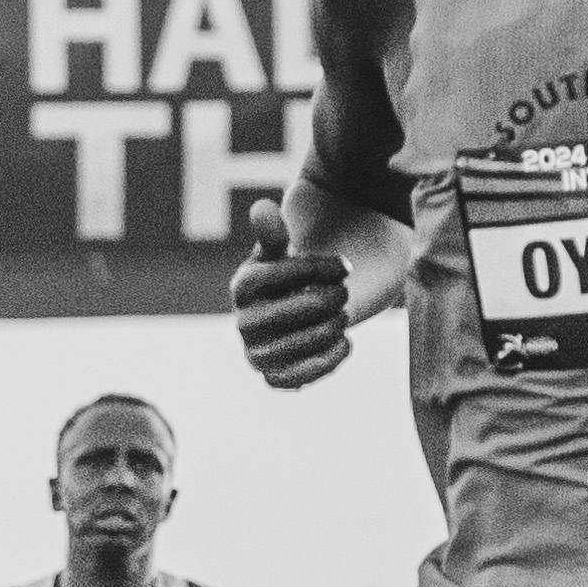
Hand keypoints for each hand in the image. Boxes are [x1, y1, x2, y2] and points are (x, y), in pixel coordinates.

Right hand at [229, 199, 356, 388]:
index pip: (284, 273)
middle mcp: (244, 323)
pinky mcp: (275, 378)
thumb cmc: (286, 277)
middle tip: (342, 293)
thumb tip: (263, 208)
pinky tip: (343, 340)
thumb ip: (273, 232)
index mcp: (243, 286)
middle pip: (307, 307)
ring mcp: (258, 353)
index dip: (320, 268)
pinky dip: (335, 355)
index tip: (344, 266)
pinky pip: (311, 371)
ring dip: (337, 323)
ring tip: (340, 315)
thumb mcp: (279, 251)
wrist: (286, 318)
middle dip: (334, 296)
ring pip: (315, 337)